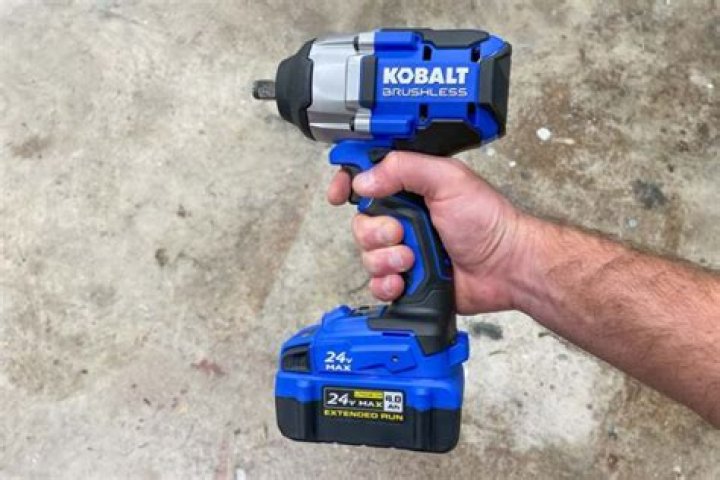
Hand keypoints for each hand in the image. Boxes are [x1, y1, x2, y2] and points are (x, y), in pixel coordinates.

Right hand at [327, 151, 531, 313]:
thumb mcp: (448, 179)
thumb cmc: (489, 221)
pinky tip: (404, 280)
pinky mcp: (407, 279)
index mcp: (411, 188)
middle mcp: (404, 219)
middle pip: (360, 223)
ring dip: (385, 259)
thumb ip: (404, 169)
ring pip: (367, 255)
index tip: (340, 193)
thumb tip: (364, 178)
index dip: (347, 183)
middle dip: (376, 232)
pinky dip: (386, 284)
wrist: (506, 267)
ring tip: (412, 260)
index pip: (365, 179)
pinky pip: (377, 284)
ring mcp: (404, 250)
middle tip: (401, 234)